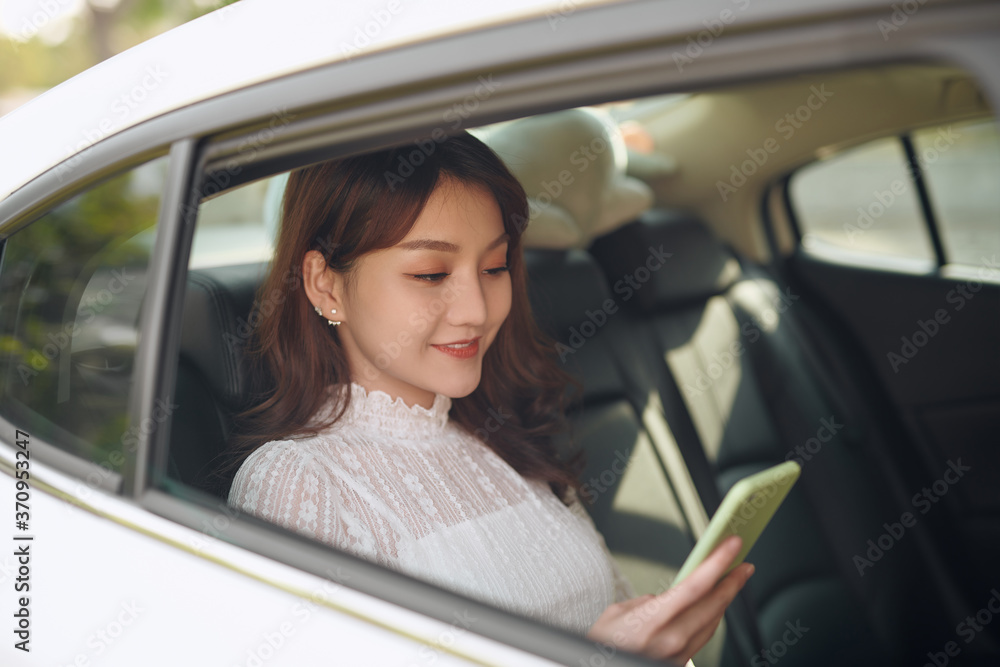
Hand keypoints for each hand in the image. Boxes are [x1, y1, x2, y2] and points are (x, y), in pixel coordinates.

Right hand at [586, 535, 753, 663]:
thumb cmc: (603, 647)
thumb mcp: (615, 615)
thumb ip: (643, 603)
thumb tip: (662, 599)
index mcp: (651, 622)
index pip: (695, 586)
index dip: (717, 563)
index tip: (732, 546)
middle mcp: (671, 641)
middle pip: (713, 606)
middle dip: (733, 582)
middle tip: (743, 564)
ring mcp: (678, 656)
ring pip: (713, 623)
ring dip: (725, 600)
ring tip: (731, 582)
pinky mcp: (680, 665)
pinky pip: (704, 638)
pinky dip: (712, 618)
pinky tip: (713, 607)